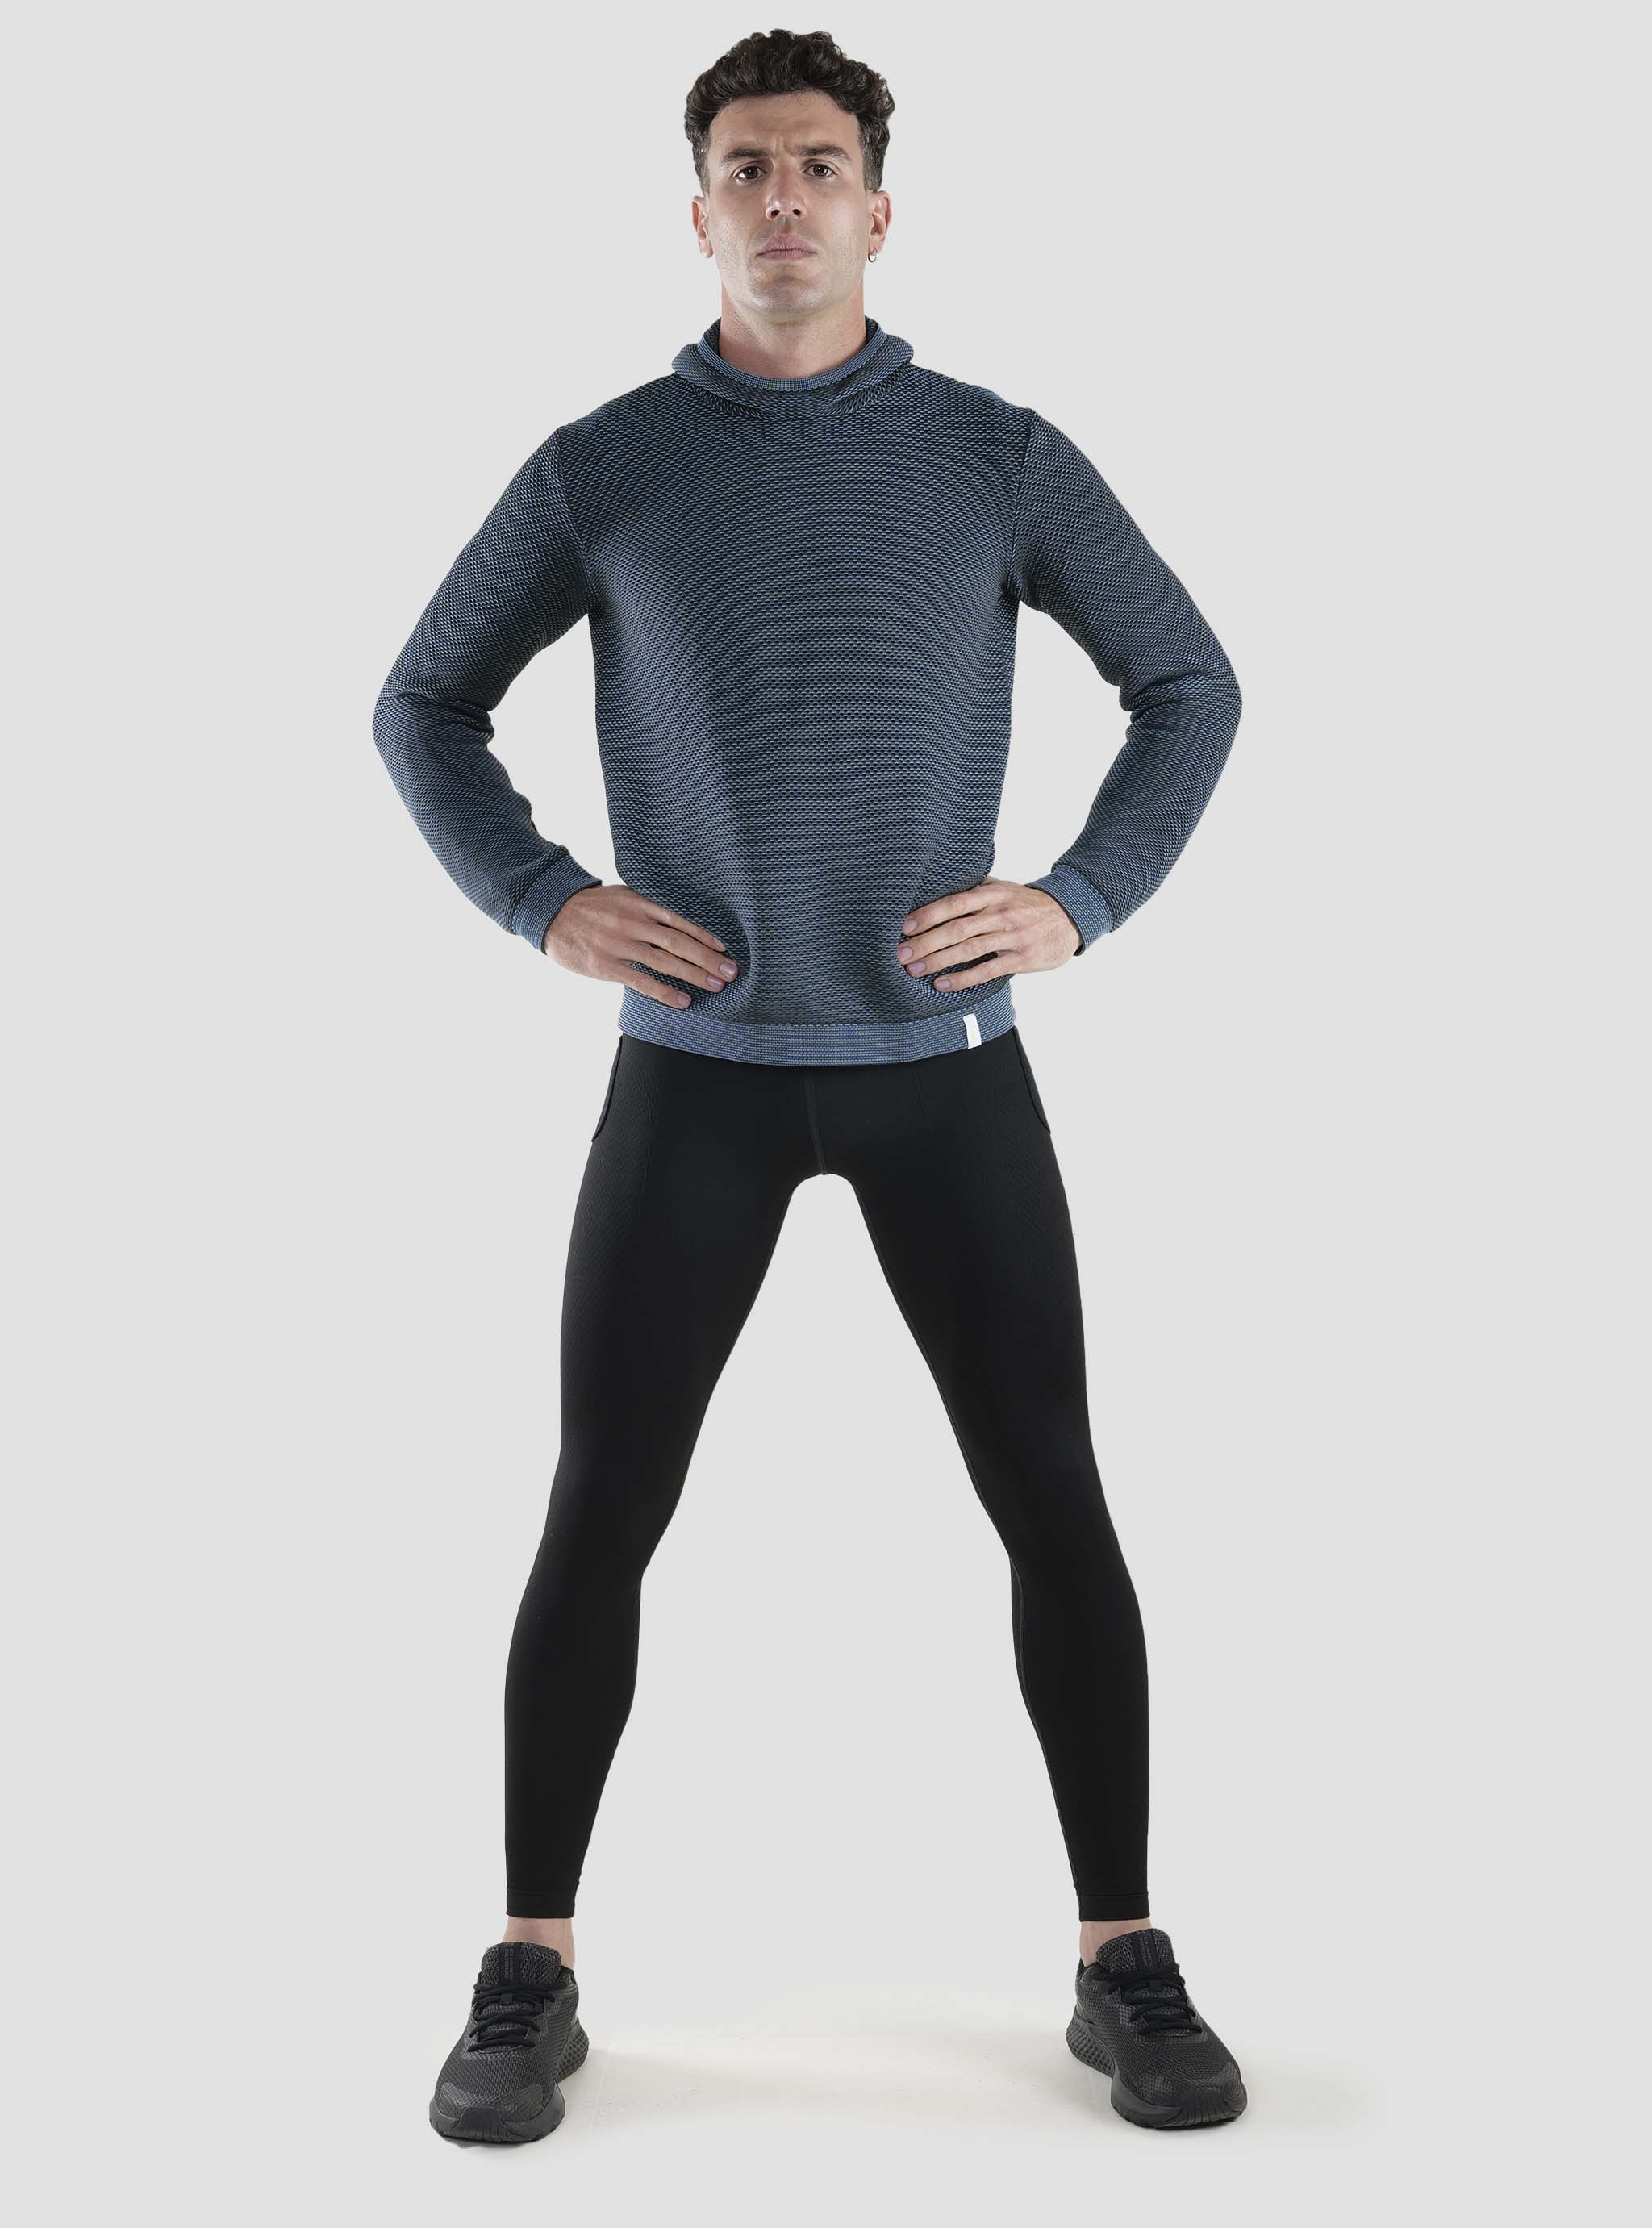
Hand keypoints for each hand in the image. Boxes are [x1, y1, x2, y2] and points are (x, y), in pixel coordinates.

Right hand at [543, 885, 737, 1007]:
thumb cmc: (593, 907)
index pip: (679, 919)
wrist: (552, 914)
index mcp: (639, 902)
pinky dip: (664, 992)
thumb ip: (649, 906)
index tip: (725, 948)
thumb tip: (682, 921)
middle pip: (677, 942)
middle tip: (730, 972)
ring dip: (693, 975)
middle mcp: (632, 922)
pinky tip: (683, 1001)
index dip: (704, 934)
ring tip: (716, 986)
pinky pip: (640, 981)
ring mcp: (619, 944)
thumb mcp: (622, 896)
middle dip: (707, 958)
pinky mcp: (606, 965)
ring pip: (663, 962)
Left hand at [895, 875, 1080, 990]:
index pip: (954, 903)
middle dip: (925, 942)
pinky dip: (963, 978)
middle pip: (957, 928)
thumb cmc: (1028, 904)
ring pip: (969, 950)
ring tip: (915, 970)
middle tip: (901, 954)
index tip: (904, 927)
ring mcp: (1012, 936)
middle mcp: (1000, 914)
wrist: (1070, 916)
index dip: (928, 915)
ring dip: (938, 961)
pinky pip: (988, 970)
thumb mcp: (1004, 888)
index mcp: (992, 894)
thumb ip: (975, 889)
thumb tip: (939, 887)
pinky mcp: (1022, 958)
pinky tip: (943, 984)